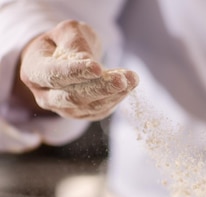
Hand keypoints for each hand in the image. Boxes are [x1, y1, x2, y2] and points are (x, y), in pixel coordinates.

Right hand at [14, 20, 138, 120]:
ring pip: (91, 106)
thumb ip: (75, 43)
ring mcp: (64, 109)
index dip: (76, 72)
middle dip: (100, 88)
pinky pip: (101, 110)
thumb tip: (89, 62)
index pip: (54, 75)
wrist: (65, 58)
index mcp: (34, 72)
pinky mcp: (83, 115)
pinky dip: (117, 98)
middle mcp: (46, 96)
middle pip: (74, 96)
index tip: (97, 68)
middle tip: (121, 80)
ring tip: (132, 79)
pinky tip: (130, 85)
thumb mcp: (67, 33)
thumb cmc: (64, 43)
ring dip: (114, 94)